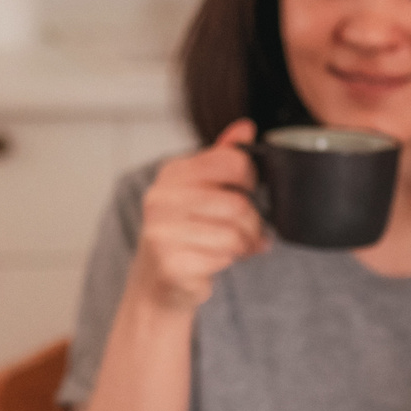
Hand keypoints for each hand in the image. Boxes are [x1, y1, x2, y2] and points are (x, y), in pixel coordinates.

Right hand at [127, 120, 266, 313]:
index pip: (232, 161)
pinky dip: (229, 262)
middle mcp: (162, 199)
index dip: (249, 179)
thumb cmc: (184, 233)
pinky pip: (223, 258)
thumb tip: (245, 128)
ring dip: (244, 245)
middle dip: (252, 223)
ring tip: (234, 247)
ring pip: (235, 234)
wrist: (158, 282)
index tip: (245, 191)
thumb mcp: (199, 189)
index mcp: (172, 173)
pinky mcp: (172, 264)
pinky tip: (217, 261)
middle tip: (247, 231)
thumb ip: (222, 157)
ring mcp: (162, 232)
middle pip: (238, 204)